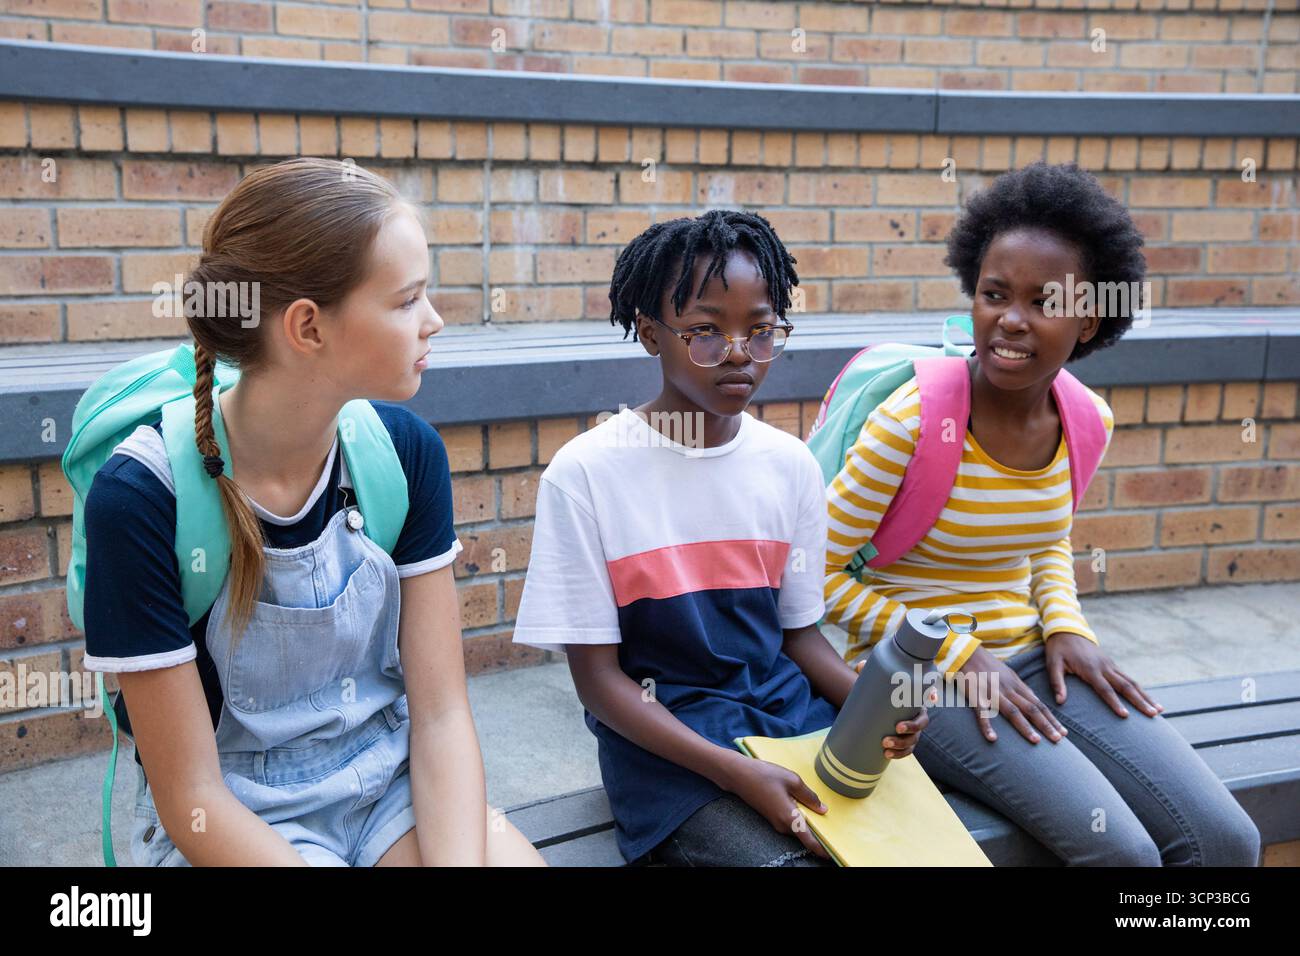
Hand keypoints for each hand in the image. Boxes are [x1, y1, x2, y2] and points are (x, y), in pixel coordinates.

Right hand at [720, 755, 830, 860]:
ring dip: (807, 822)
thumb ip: (809, 796)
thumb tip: (822, 809)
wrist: (738, 775)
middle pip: (805, 835)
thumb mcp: (792, 780)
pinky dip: (798, 817)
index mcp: (789, 818)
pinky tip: (800, 803)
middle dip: (817, 832)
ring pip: (797, 827)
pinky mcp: (772, 817)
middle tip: (831, 823)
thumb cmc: (764, 775)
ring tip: (817, 809)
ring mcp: (776, 822)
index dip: (822, 849)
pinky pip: (790, 822)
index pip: (809, 841)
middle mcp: (782, 825)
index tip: (832, 854)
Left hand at [853, 660, 928, 758]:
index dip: (932, 696)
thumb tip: (861, 666)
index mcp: (913, 698)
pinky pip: (906, 750)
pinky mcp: (903, 741)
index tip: (931, 699)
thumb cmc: (877, 692)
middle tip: (897, 728)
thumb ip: (868, 671)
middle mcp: (916, 714)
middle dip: (911, 727)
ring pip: (913, 739)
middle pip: (921, 723)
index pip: (927, 695)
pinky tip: (887, 754)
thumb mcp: (873, 681)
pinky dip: (898, 754)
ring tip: (885, 745)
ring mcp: (911, 730)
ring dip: (902, 744)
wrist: (870, 709)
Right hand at [958, 646, 1068, 744]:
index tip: (1063, 732)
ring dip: (1025, 726)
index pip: (1038, 704)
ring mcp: (992, 692)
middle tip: (1058, 739)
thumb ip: (1020, 689)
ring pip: (1012, 711)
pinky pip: (982, 712)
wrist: (966, 653)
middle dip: (1046, 725)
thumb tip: (1034, 700)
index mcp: (1016, 684)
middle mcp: (1008, 689)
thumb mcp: (1008, 674)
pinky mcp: (976, 695)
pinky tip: (992, 738)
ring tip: (1036, 741)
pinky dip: (987, 725)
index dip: (1051, 719)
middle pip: (1031, 708)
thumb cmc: (987, 665)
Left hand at [1044, 632, 1162, 718]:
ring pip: (1132, 682)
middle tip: (1154, 715)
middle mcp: (1105, 667)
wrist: (1068, 629)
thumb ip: (1057, 682)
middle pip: (1126, 686)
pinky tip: (1148, 700)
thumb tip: (1060, 702)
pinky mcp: (1112, 665)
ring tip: (1159, 711)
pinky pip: (1128, 679)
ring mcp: (1111, 665)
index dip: (1115, 702)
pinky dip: (1140, 690)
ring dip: (1146, 696)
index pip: (1105, 689)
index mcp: (1090, 669)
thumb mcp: (1052, 663)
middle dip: (1140, 701)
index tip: (1125, 716)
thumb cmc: (1059, 649)